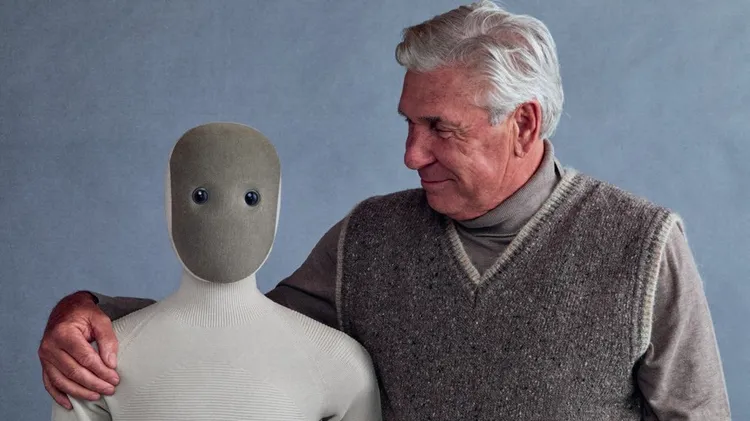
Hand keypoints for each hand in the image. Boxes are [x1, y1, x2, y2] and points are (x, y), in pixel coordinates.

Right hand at [38, 291, 119, 408]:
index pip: (85, 358)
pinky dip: (59, 395)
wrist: (66, 309)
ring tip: (97, 396)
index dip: (101, 370)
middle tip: (110, 389)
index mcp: (64, 333)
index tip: (114, 378)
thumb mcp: (101, 319)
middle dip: (94, 383)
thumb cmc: (85, 314)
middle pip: (74, 371)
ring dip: (80, 392)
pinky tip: (70, 403)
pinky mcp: (44, 363)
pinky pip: (49, 383)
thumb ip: (108, 339)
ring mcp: (45, 356)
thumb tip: (111, 363)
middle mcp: (50, 346)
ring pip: (62, 380)